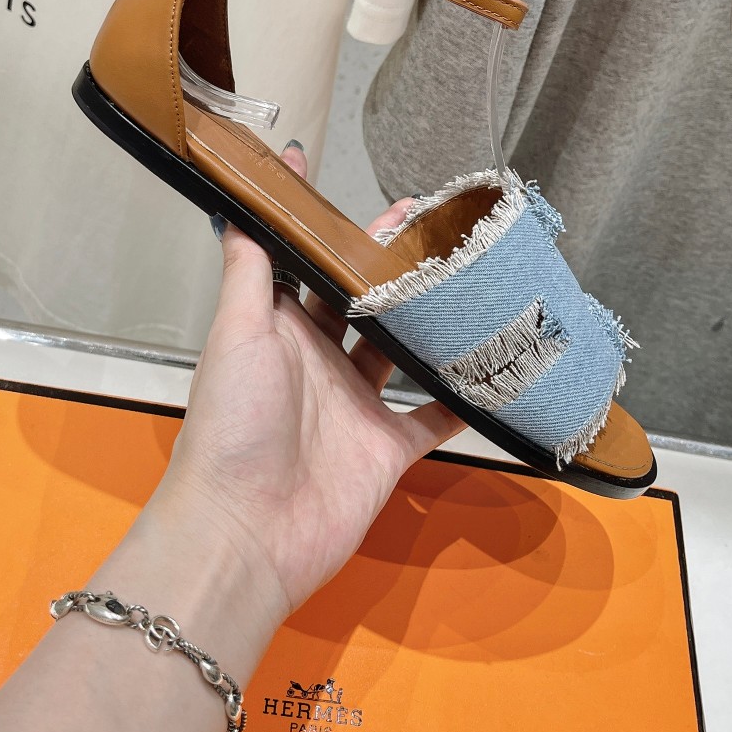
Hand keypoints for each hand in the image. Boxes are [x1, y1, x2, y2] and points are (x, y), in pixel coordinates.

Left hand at [154, 146, 462, 624]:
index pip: (315, 270)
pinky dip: (464, 398)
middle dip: (397, 269)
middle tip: (440, 226)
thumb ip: (249, 269)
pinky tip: (498, 365)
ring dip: (434, 321)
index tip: (375, 200)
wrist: (246, 532)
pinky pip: (434, 417)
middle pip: (367, 305)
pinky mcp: (389, 449)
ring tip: (474, 278)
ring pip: (404, 352)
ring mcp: (358, 406)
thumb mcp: (236, 333)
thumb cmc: (234, 424)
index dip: (341, 236)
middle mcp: (322, 362)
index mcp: (282, 331)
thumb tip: (243, 199)